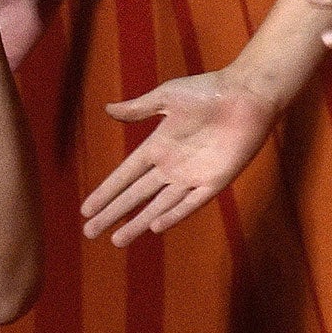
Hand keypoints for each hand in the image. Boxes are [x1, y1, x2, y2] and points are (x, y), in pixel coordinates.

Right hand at [81, 68, 282, 244]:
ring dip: (138, 223)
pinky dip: (174, 215)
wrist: (246, 95)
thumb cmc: (207, 91)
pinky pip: (191, 203)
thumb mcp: (167, 97)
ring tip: (117, 241)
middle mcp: (171, 166)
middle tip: (89, 233)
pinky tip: (155, 227)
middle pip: (135, 196)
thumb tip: (107, 110)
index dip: (105, 192)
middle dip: (112, 214)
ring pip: (158, 206)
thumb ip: (138, 109)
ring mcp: (192, 176)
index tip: (85, 209)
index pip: (124, 175)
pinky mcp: (215, 182)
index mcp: (157, 146)